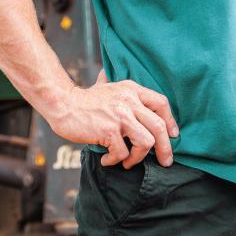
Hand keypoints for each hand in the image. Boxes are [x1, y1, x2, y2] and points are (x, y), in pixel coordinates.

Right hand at [41, 80, 178, 168]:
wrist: (62, 104)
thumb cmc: (83, 100)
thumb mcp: (104, 86)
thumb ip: (112, 84)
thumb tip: (107, 74)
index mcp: (131, 89)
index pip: (161, 103)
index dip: (170, 121)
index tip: (172, 135)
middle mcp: (129, 101)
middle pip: (159, 127)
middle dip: (165, 149)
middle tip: (164, 161)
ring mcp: (120, 116)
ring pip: (146, 142)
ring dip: (138, 158)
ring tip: (127, 162)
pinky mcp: (108, 131)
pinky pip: (122, 153)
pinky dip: (115, 161)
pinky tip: (107, 160)